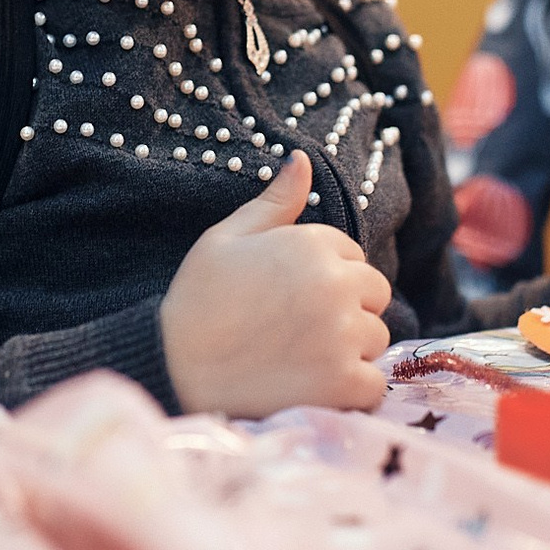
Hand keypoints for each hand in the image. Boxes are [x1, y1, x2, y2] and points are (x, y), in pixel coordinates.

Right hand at [160, 153, 393, 416]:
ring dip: (349, 350)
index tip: (289, 298)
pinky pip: (373, 384)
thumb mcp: (227, 238)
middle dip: (346, 309)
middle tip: (298, 331)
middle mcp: (336, 284)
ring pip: (375, 338)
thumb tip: (302, 159)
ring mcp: (344, 335)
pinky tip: (314, 387)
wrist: (175, 368)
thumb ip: (274, 202)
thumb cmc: (198, 300)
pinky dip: (351, 390)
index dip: (323, 277)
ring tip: (300, 359)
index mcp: (312, 245)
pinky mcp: (345, 383)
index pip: (352, 256)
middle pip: (374, 294)